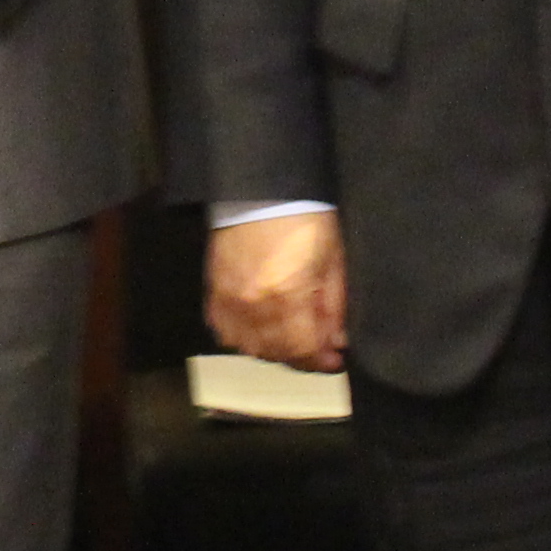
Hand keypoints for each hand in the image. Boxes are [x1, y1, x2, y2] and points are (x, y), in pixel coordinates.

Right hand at [207, 209, 347, 372]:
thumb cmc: (303, 219)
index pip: (303, 351)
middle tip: (317, 346)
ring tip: (290, 337)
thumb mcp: (332, 260)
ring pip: (249, 347)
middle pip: (277, 353)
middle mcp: (253, 306)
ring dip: (273, 350)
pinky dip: (243, 337)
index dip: (321, 361)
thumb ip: (334, 307)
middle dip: (301, 356)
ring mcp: (229, 301)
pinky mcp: (214, 292)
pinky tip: (259, 328)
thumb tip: (336, 341)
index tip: (335, 359)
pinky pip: (224, 332)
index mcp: (287, 296)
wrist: (261, 190)